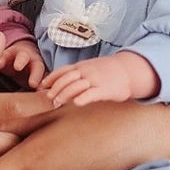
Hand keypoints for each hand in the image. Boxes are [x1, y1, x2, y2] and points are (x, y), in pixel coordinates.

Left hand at [42, 50, 157, 109]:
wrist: (128, 70)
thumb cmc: (107, 72)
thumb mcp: (90, 68)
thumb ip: (77, 74)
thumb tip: (60, 83)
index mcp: (82, 66)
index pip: (63, 70)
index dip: (51, 78)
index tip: (42, 86)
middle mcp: (87, 72)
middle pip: (67, 78)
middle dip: (56, 88)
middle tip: (49, 98)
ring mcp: (96, 80)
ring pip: (77, 86)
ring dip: (65, 94)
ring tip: (57, 103)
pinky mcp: (105, 90)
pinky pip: (92, 93)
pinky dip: (84, 97)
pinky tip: (77, 103)